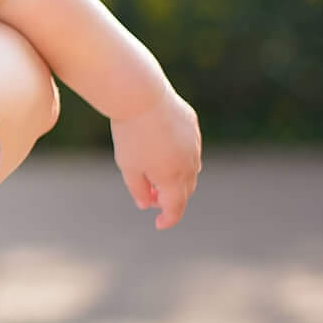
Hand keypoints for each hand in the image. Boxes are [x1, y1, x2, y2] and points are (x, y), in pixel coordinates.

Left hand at [111, 91, 200, 227]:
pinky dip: (180, 157)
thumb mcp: (128, 166)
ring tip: (157, 176)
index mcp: (173, 178)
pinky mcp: (192, 126)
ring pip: (191, 169)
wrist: (141, 97)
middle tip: (152, 198)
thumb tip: (146, 205)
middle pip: (184, 189)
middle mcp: (189, 164)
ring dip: (176, 178)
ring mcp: (194, 144)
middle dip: (170, 198)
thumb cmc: (130, 134)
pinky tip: (164, 152)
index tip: (159, 225)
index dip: (168, 219)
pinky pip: (190, 148)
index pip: (175, 207)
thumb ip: (138, 189)